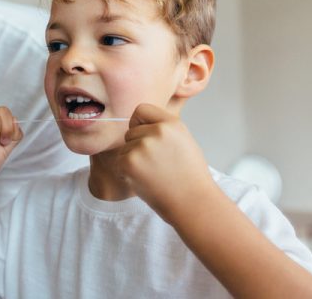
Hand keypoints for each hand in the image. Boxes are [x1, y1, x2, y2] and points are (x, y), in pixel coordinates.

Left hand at [119, 103, 215, 219]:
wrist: (193, 202)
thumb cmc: (189, 175)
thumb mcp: (183, 140)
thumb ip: (163, 128)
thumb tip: (139, 122)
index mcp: (172, 123)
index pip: (141, 110)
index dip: (140, 123)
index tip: (146, 136)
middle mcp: (157, 131)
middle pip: (130, 131)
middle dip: (137, 145)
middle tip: (156, 164)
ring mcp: (142, 146)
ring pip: (125, 148)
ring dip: (133, 160)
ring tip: (154, 173)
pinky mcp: (129, 162)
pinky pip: (119, 162)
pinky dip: (127, 172)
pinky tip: (145, 180)